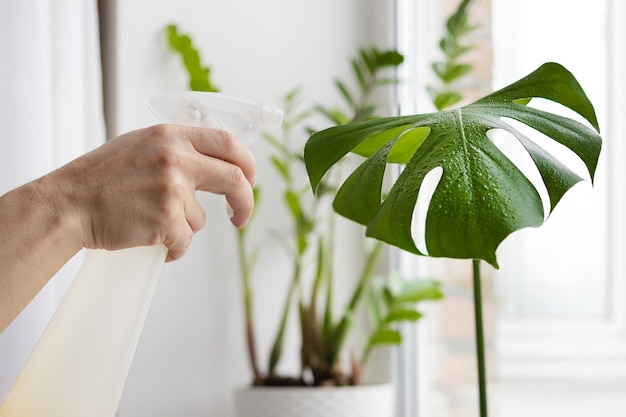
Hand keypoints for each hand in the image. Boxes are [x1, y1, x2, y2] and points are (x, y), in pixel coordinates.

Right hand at [54, 124, 254, 260]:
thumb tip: (213, 161)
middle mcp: (177, 158)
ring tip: (150, 222)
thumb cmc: (101, 178)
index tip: (249, 180)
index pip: (228, 143)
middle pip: (235, 179)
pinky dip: (173, 248)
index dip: (247, 164)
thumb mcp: (141, 145)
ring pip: (200, 218)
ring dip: (183, 227)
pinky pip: (185, 241)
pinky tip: (152, 241)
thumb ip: (177, 148)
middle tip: (240, 217)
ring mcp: (173, 189)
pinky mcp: (167, 219)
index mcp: (172, 136)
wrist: (69, 204)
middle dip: (245, 202)